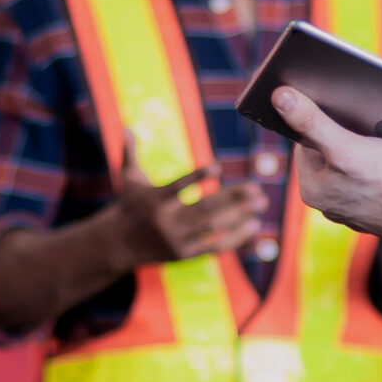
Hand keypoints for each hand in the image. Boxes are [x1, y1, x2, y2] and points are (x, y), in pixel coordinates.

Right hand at [110, 137, 264, 269]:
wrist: (119, 244)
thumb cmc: (130, 205)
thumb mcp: (128, 178)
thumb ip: (130, 152)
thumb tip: (126, 126)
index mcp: (155, 199)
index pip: (178, 187)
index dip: (197, 177)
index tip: (217, 167)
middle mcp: (167, 221)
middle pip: (205, 208)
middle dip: (233, 198)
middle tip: (257, 188)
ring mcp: (177, 239)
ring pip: (214, 228)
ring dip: (240, 216)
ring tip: (262, 203)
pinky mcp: (185, 254)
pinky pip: (214, 247)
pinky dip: (235, 238)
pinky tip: (253, 226)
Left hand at [271, 86, 381, 246]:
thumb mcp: (347, 145)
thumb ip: (311, 122)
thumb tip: (279, 98)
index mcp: (311, 189)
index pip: (305, 141)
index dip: (323, 122)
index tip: (340, 113)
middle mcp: (326, 203)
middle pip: (327, 154)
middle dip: (344, 138)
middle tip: (366, 130)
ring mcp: (349, 210)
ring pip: (348, 167)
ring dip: (361, 153)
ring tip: (381, 148)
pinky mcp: (372, 212)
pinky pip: (366, 181)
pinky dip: (376, 171)